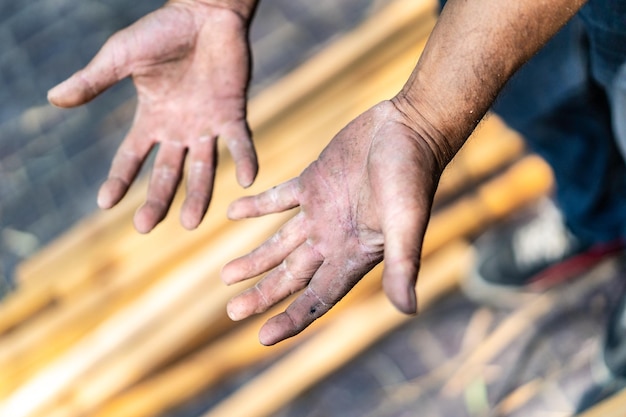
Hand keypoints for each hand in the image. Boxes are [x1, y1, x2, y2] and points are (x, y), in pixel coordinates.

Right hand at [47, 1, 256, 231]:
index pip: (131, 157)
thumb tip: (53, 99)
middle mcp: (179, 129)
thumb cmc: (162, 31)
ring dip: (198, 194)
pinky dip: (244, 159)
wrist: (204, 13)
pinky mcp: (232, 113)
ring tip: (190, 223)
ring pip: (203, 167)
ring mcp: (207, 124)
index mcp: (151, 119)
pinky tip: (246, 179)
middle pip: (167, 173)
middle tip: (146, 226)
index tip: (105, 203)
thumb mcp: (122, 56)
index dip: (119, 180)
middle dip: (157, 199)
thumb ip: (94, 80)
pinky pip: (240, 142)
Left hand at [221, 100, 444, 344]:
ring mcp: (321, 210)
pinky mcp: (314, 181)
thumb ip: (402, 262)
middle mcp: (335, 238)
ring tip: (226, 275)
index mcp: (354, 253)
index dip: (292, 318)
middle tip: (232, 311)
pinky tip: (233, 212)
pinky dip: (257, 206)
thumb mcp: (406, 219)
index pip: (318, 296)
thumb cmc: (412, 174)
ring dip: (256, 259)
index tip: (262, 336)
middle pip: (293, 276)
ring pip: (281, 243)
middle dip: (263, 294)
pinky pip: (279, 199)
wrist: (410, 126)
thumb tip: (407, 310)